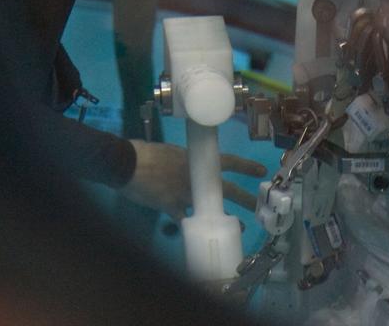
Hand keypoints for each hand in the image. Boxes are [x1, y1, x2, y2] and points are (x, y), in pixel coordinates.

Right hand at [120, 140, 266, 219]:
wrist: (127, 163)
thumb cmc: (149, 154)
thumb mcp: (173, 152)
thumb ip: (186, 162)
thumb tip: (191, 167)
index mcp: (197, 160)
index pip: (228, 161)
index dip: (246, 166)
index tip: (261, 171)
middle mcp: (195, 177)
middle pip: (225, 188)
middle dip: (243, 197)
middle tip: (256, 205)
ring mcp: (184, 193)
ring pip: (210, 207)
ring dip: (223, 217)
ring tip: (238, 226)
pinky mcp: (170, 206)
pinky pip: (184, 220)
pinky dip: (190, 227)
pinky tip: (197, 235)